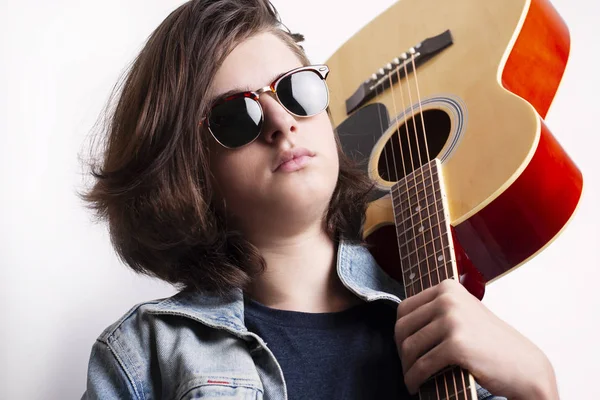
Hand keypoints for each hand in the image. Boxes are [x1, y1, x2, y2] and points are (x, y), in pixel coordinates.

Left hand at [394, 279, 558, 398]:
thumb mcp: (463, 313)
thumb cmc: (491, 343)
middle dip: (400, 351)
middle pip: (403, 327)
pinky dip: (415, 378)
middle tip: (407, 366)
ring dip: (407, 367)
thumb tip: (400, 323)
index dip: (400, 331)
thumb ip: (436, 310)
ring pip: (410, 347)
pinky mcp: (456, 345)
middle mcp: (448, 299)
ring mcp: (452, 320)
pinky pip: (422, 365)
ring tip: (411, 377)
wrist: (525, 366)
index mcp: (448, 287)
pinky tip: (416, 385)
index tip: (403, 347)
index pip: (405, 308)